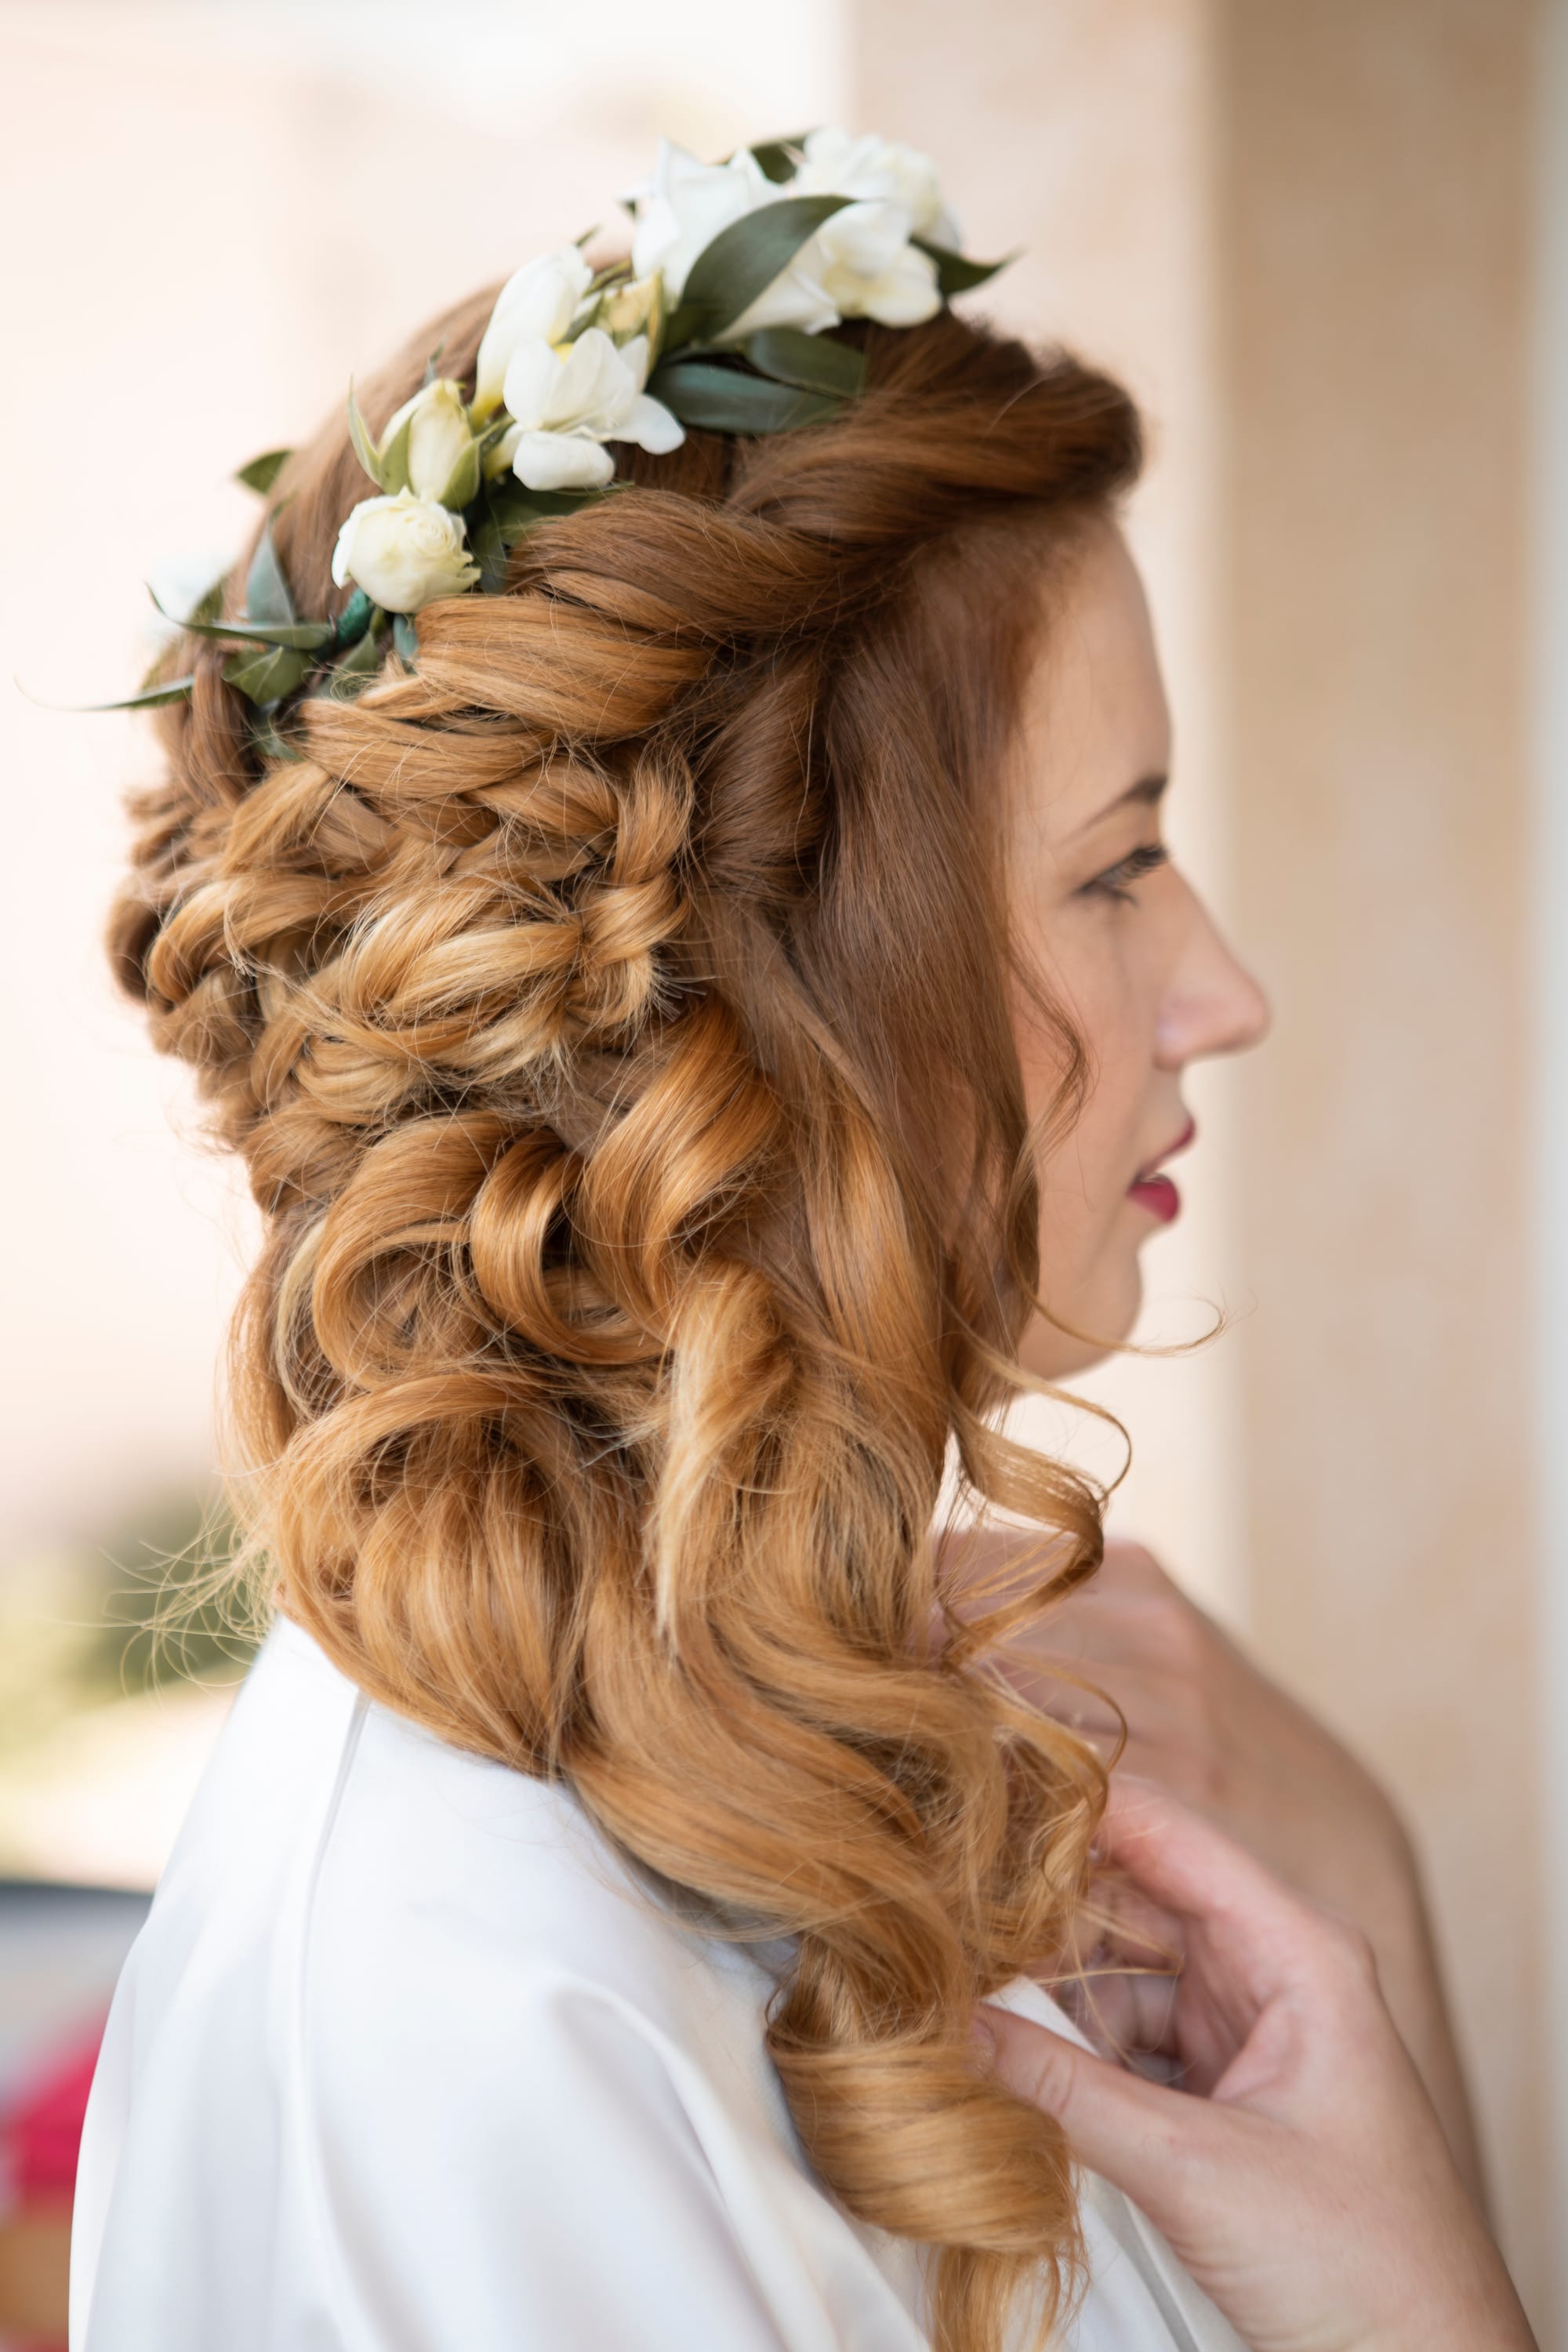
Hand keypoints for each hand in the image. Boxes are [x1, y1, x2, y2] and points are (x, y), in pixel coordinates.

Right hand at [947, 1533, 1484, 2201]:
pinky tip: (996, 2035)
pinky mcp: (1218, 2090)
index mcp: (1297, 1951)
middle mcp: (1270, 1970)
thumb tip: (948, 2027)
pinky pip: (1121, 2033)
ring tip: (948, 1959)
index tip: (977, 1766)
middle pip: (1130, 1893)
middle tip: (933, 1876)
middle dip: (1036, 1891)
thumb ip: (1064, 2092)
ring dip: (1039, 1972)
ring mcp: (1243, 2028)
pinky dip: (1060, 2036)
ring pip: (1116, 1967)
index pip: (1165, 1830)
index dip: (1070, 1794)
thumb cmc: (1368, 2268)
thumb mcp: (1198, 2169)